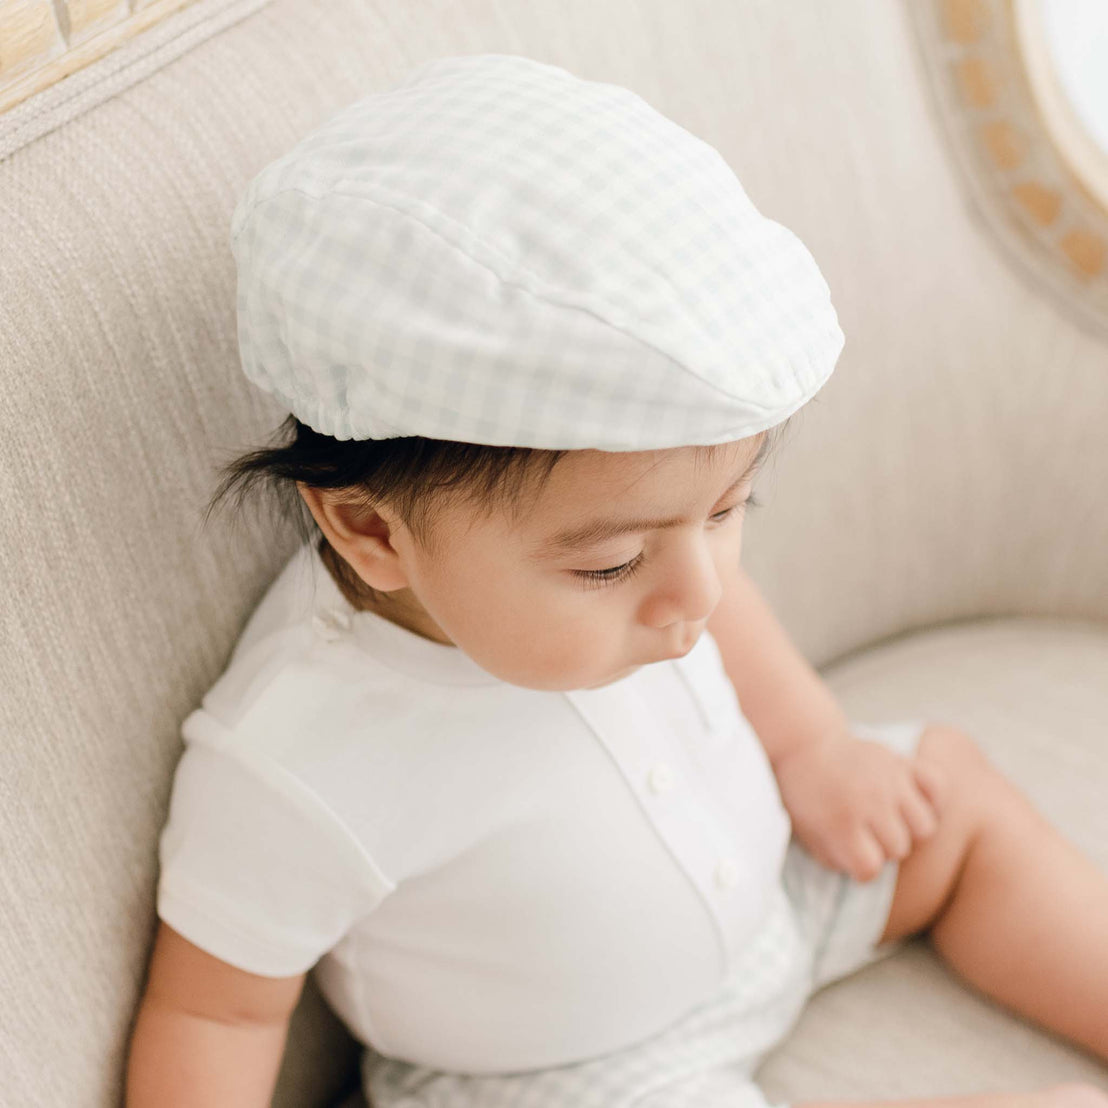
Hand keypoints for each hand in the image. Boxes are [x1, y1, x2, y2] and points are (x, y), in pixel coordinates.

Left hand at [773, 728, 946, 881]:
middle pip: (899, 850)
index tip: (852, 853)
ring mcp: (889, 779)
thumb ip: (837, 860)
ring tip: (888, 818)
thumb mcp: (807, 833)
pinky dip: (929, 797)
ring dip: (907, 829)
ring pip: (925, 827)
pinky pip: (937, 785)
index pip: (870, 869)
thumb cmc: (806, 795)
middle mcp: (870, 801)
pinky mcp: (901, 760)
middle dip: (881, 847)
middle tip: (864, 831)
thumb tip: (867, 873)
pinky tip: (909, 799)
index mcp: (840, 822)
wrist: (805, 745)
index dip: (861, 868)